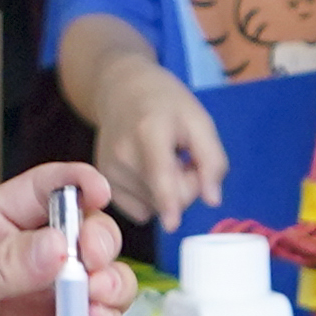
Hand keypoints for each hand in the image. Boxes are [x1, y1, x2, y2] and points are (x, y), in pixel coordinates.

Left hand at [0, 165, 128, 315]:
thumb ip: (3, 264)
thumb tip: (59, 246)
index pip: (44, 192)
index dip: (76, 185)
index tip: (96, 191)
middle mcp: (30, 264)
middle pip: (87, 234)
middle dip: (99, 238)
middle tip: (89, 255)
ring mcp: (48, 309)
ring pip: (105, 282)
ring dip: (113, 282)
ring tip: (95, 293)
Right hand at [86, 61, 231, 231]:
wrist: (121, 92)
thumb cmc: (167, 104)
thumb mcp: (199, 121)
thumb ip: (212, 160)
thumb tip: (213, 200)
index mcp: (149, 132)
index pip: (160, 174)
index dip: (169, 200)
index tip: (172, 224)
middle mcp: (123, 155)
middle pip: (167, 197)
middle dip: (186, 187)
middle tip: (184, 160)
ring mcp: (109, 172)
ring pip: (154, 208)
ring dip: (168, 193)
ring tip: (162, 161)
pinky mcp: (103, 184)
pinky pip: (139, 212)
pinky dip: (151, 200)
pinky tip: (148, 174)